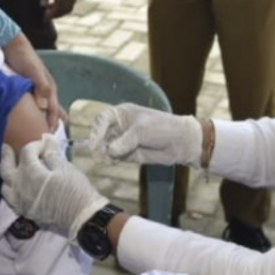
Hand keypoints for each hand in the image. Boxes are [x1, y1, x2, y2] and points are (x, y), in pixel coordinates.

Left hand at [0, 134, 107, 238]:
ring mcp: (21, 202)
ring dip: (6, 175)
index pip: (26, 153)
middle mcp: (21, 188)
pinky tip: (17, 187)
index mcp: (31, 174)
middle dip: (7, 156)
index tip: (45, 144)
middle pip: (6, 169)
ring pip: (4, 186)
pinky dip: (11, 190)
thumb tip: (47, 142)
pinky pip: (11, 200)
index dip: (35, 145)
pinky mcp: (26, 212)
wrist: (81, 217)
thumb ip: (52, 155)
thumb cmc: (75, 190)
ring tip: (10, 168)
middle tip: (6, 148)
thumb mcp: (65, 168)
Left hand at [2, 34, 64, 130]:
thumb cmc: (24, 56)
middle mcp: (44, 92)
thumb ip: (41, 87)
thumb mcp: (34, 71)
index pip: (54, 112)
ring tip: (34, 136)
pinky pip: (30, 106)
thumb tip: (44, 107)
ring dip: (39, 121)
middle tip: (43, 141)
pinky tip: (22, 123)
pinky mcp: (24, 91)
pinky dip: (29, 115)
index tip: (46, 139)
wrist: (10, 45)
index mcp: (50, 88)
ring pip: (41, 111)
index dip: (51, 125)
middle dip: (49, 125)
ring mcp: (34, 91)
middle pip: (51, 113)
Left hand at [40, 0, 82, 20]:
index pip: (58, 8)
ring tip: (50, 4)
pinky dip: (65, 0)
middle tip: (47, 14)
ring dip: (62, 7)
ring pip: (71, 3)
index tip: (44, 18)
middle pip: (67, 8)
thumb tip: (42, 4)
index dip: (51, 15)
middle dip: (57, 14)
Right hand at [88, 103, 202, 165]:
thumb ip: (124, 141)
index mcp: (122, 113)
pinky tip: (113, 161)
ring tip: (106, 159)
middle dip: (98, 144)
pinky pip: (114, 157)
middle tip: (98, 154)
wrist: (180, 142)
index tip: (94, 144)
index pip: (102, 119)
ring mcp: (123, 140)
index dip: (96, 131)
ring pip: (106, 147)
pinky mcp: (128, 154)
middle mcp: (120, 126)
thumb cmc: (162, 128)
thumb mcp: (141, 130)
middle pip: (101, 134)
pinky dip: (111, 159)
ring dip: (103, 154)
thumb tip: (108, 152)